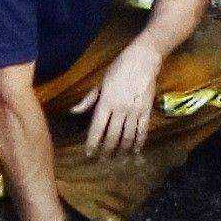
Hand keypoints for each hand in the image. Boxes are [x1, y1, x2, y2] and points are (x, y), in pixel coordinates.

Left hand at [79, 42, 163, 157]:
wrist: (143, 59)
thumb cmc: (119, 69)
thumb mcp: (100, 82)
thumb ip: (88, 100)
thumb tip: (74, 112)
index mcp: (106, 102)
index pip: (97, 128)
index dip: (92, 143)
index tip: (89, 153)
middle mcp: (120, 109)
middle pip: (112, 136)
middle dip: (107, 150)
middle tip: (103, 160)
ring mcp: (134, 111)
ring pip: (128, 136)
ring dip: (122, 150)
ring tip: (118, 159)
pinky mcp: (146, 110)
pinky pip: (142, 130)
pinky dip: (139, 142)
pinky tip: (135, 150)